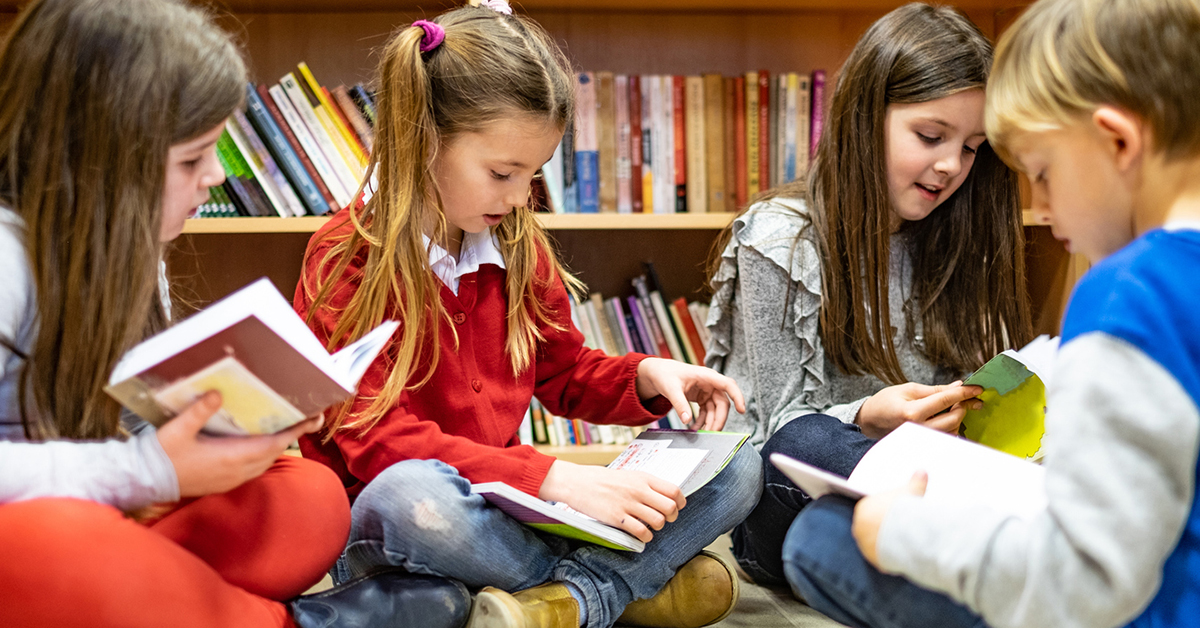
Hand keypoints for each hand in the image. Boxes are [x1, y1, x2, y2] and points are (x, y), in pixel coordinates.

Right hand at [156, 391, 322, 496]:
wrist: (143, 481)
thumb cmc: (161, 454)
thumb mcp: (177, 428)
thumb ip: (199, 411)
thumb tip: (217, 393)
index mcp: (230, 456)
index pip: (273, 443)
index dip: (296, 431)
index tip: (313, 418)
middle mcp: (236, 471)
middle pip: (274, 452)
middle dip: (291, 435)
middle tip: (307, 416)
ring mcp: (231, 479)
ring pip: (264, 462)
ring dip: (277, 446)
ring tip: (286, 427)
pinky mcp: (223, 483)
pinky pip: (252, 469)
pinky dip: (262, 455)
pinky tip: (258, 444)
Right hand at [538, 460, 684, 542]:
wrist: (578, 482)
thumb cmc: (603, 480)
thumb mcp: (628, 475)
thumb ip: (646, 484)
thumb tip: (665, 496)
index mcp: (643, 478)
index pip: (674, 491)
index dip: (680, 502)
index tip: (676, 507)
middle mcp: (638, 490)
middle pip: (670, 508)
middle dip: (671, 517)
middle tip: (664, 519)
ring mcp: (628, 504)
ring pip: (658, 521)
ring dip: (657, 527)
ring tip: (649, 526)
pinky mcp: (618, 518)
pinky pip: (642, 532)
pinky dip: (645, 537)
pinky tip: (640, 534)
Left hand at [635, 357, 745, 430]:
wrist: (659, 373)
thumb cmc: (666, 374)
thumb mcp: (670, 389)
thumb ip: (679, 404)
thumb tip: (687, 420)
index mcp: (706, 376)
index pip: (727, 385)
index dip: (737, 396)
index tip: (741, 410)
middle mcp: (710, 383)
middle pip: (722, 403)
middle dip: (719, 419)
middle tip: (712, 433)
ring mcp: (707, 391)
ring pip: (716, 410)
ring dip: (711, 423)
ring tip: (702, 434)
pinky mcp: (702, 398)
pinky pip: (707, 412)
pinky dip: (703, 421)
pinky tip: (696, 429)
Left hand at [852, 471, 927, 568]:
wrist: (906, 532)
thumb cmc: (904, 509)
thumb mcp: (911, 491)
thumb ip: (915, 481)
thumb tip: (922, 471)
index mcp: (863, 508)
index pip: (869, 511)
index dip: (883, 514)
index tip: (894, 517)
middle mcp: (859, 527)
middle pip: (870, 529)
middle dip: (882, 530)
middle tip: (899, 531)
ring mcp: (864, 545)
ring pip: (874, 545)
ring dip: (884, 545)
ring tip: (901, 544)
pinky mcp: (873, 559)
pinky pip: (881, 560)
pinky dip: (890, 559)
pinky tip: (901, 556)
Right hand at [855, 382, 982, 438]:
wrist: (870, 420)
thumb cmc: (885, 402)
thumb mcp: (909, 389)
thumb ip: (935, 390)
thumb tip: (957, 386)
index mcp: (913, 412)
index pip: (946, 400)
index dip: (964, 392)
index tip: (977, 388)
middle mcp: (919, 428)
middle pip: (954, 418)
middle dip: (964, 406)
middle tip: (966, 397)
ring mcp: (922, 438)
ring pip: (953, 430)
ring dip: (958, 417)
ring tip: (953, 407)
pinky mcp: (924, 443)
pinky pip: (946, 437)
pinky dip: (951, 426)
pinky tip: (947, 418)